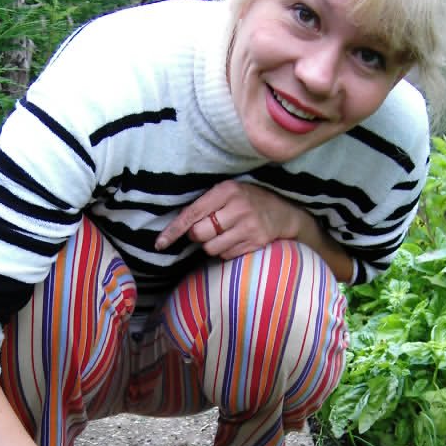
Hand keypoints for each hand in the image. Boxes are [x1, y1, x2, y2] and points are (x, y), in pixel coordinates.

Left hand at [155, 179, 354, 281]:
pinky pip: (226, 255)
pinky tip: (237, 240)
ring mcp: (249, 226)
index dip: (174, 230)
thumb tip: (179, 226)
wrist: (285, 213)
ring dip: (212, 245)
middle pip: (199, 234)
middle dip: (198, 235)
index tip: (159, 243)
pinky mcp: (256, 242)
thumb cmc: (248, 201)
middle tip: (209, 228)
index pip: (193, 213)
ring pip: (211, 248)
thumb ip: (206, 205)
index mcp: (227, 190)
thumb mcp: (229, 193)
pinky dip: (226, 251)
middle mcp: (239, 207)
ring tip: (226, 233)